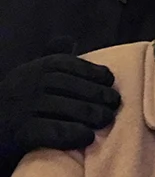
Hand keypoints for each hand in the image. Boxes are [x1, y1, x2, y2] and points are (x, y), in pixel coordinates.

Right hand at [0, 53, 119, 152]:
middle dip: (97, 94)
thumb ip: (49, 57)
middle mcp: (27, 84)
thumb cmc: (17, 102)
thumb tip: (68, 39)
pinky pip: (52, 131)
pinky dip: (73, 134)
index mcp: (34, 69)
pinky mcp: (20, 133)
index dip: (93, 71)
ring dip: (91, 114)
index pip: (68, 64)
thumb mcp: (29, 76)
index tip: (109, 80)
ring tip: (105, 120)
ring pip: (65, 107)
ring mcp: (23, 108)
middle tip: (114, 104)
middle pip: (70, 85)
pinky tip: (86, 137)